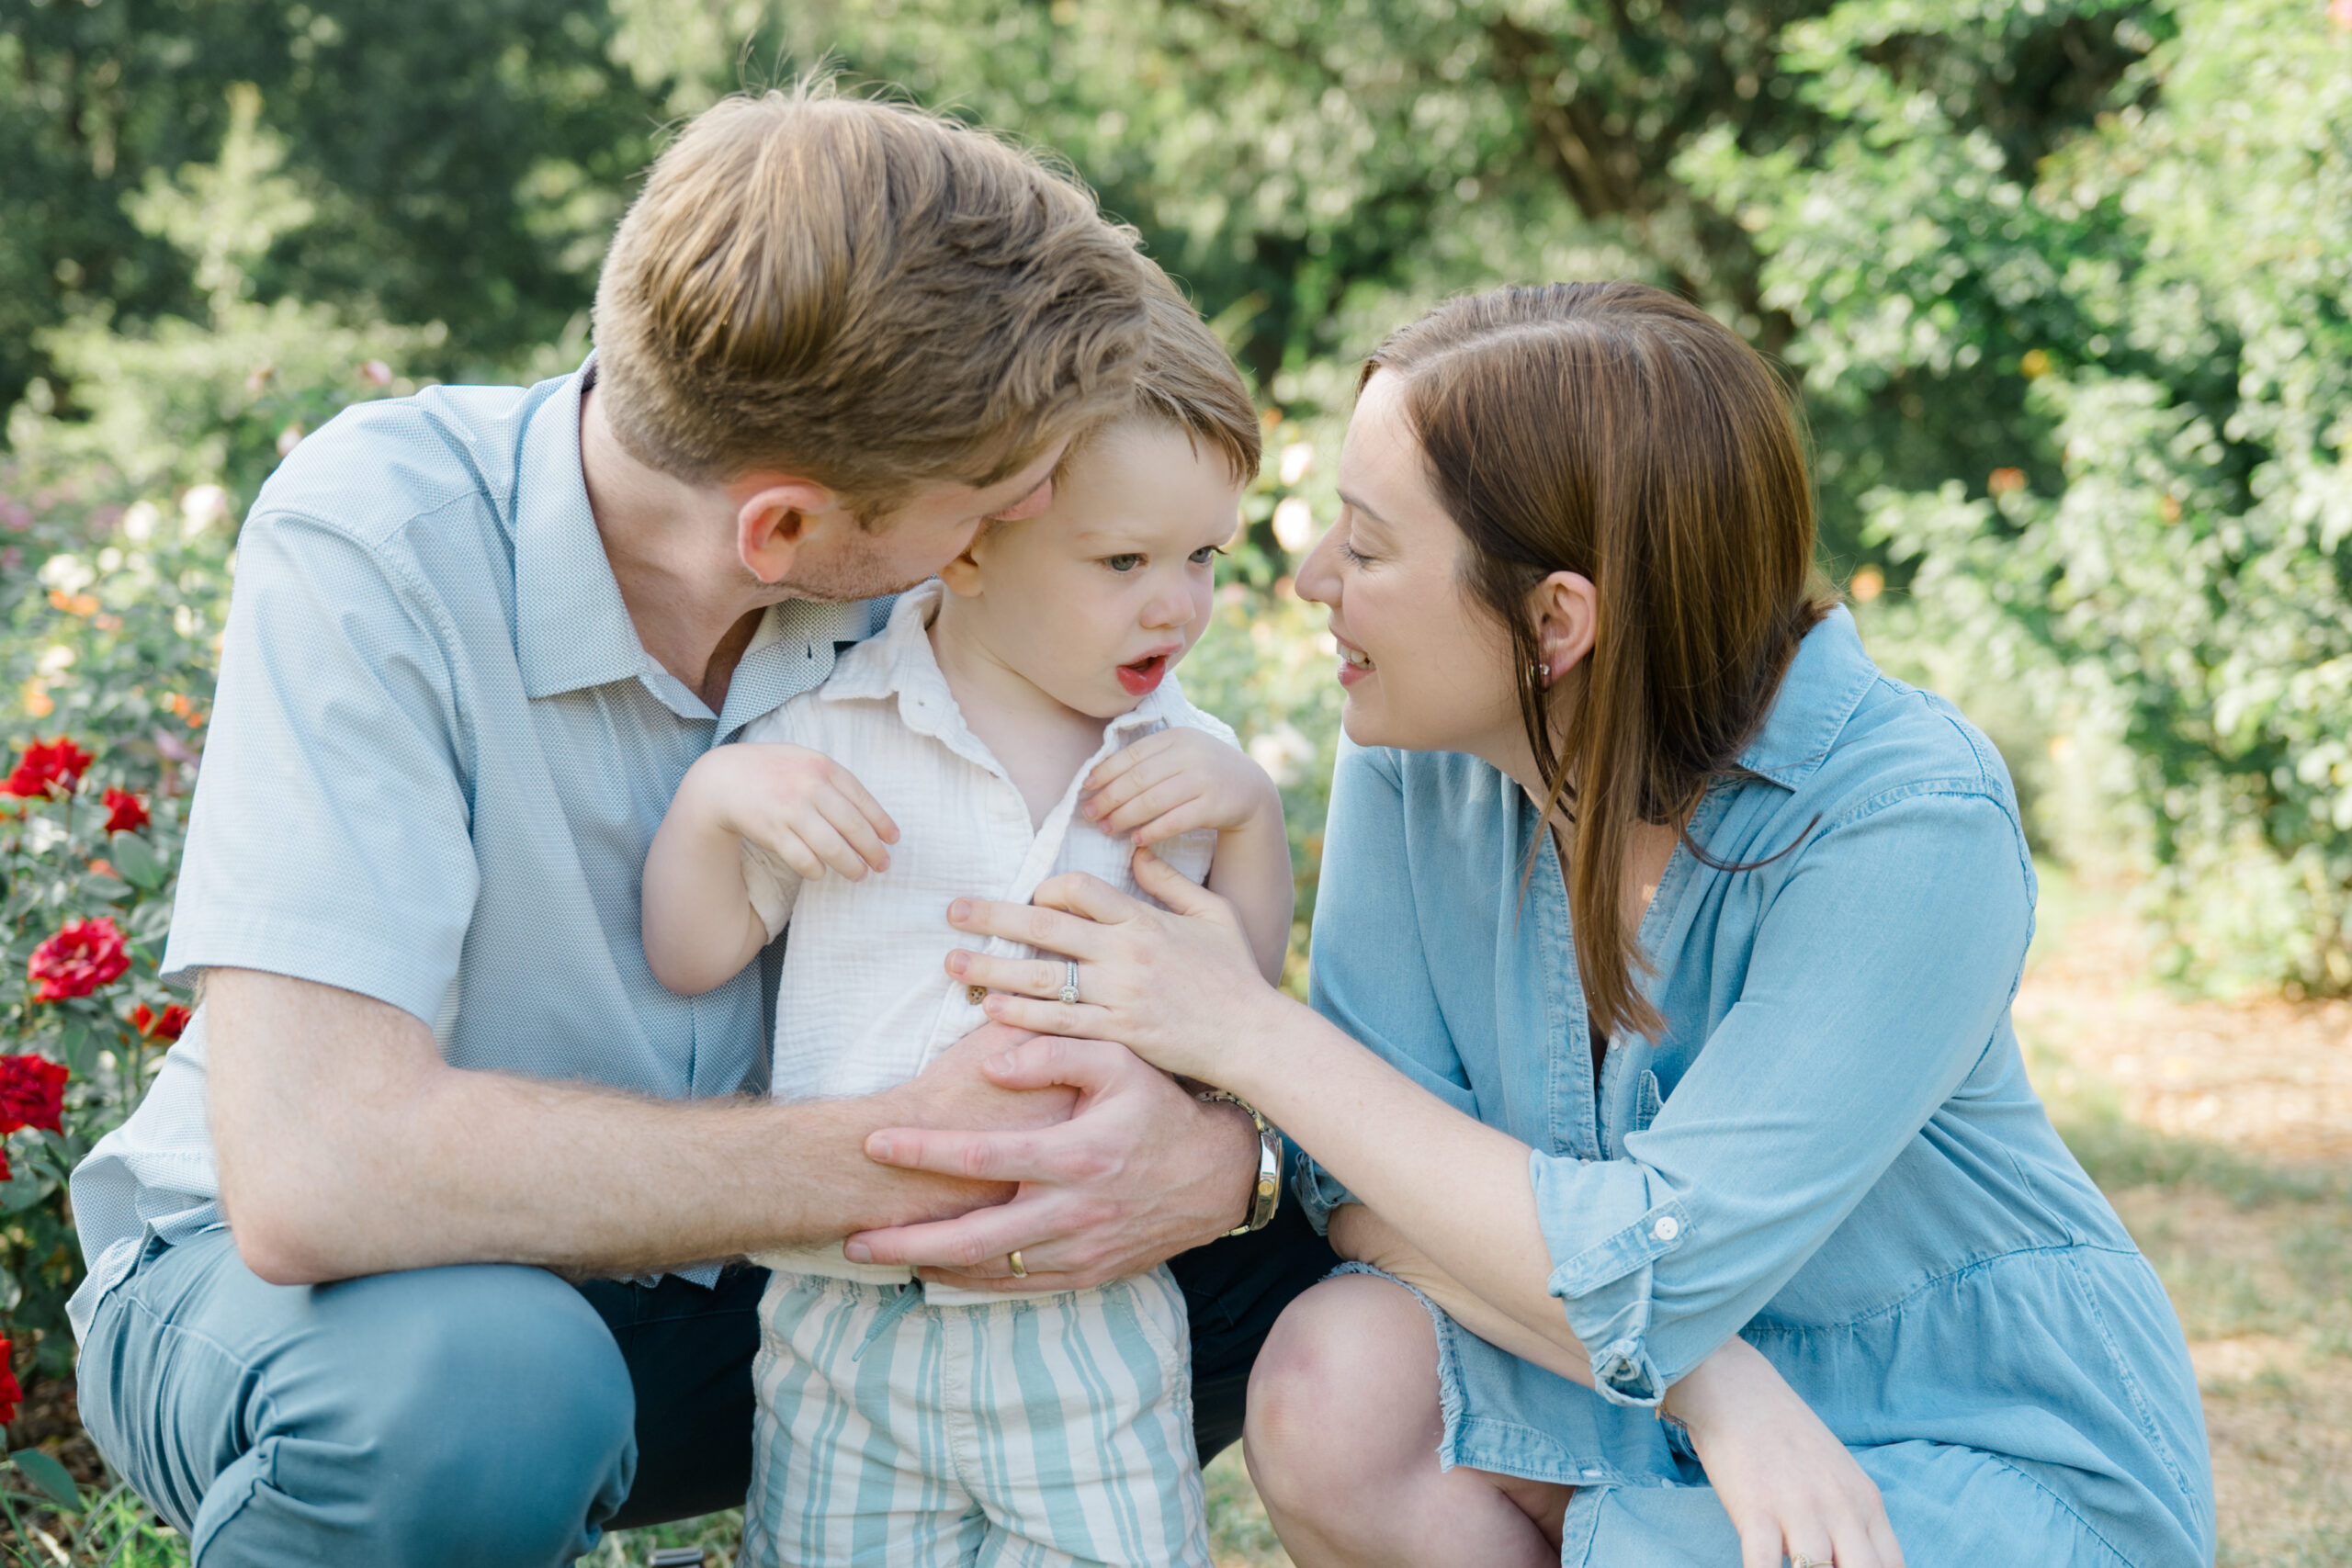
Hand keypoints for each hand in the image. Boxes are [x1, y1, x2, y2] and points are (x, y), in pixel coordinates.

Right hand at [691, 741, 897, 882]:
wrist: (723, 778)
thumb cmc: (772, 771)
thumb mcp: (805, 762)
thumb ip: (834, 781)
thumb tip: (870, 816)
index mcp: (823, 767)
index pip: (863, 800)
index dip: (882, 823)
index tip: (893, 840)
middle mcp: (810, 787)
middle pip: (853, 826)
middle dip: (872, 850)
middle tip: (883, 865)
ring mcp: (790, 810)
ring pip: (832, 847)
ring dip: (850, 865)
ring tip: (859, 874)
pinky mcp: (772, 831)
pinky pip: (803, 859)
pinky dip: (817, 870)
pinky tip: (822, 873)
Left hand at [845, 1033, 1258, 1291]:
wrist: (1217, 1176)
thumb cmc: (1161, 1108)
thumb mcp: (1119, 1060)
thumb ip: (1054, 1051)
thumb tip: (995, 1063)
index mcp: (1075, 1154)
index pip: (981, 1156)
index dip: (922, 1152)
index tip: (874, 1143)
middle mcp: (1073, 1211)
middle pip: (973, 1237)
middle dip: (907, 1240)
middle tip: (852, 1238)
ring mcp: (1080, 1250)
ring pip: (992, 1270)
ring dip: (932, 1265)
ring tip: (881, 1255)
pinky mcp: (1087, 1273)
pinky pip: (1020, 1287)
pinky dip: (974, 1283)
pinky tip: (938, 1272)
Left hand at [940, 847, 1291, 1086]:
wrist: (1253, 1036)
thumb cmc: (1236, 975)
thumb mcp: (1215, 914)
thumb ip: (1172, 881)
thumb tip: (1138, 849)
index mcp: (1145, 919)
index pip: (1080, 888)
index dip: (1046, 888)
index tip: (1029, 896)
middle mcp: (1126, 953)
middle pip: (1046, 927)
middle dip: (992, 917)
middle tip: (952, 911)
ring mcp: (1119, 995)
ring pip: (1042, 977)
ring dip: (991, 968)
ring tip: (952, 962)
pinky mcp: (1118, 1034)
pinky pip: (1059, 1022)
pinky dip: (1021, 1016)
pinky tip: (989, 1009)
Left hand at [1082, 727, 1279, 845]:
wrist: (1250, 788)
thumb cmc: (1202, 772)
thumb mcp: (1180, 753)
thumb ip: (1149, 758)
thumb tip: (1098, 775)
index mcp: (1176, 737)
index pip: (1132, 754)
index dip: (1105, 771)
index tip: (1085, 788)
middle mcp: (1190, 754)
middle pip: (1139, 778)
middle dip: (1109, 798)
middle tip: (1089, 814)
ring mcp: (1204, 779)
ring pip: (1153, 800)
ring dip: (1125, 817)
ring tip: (1108, 829)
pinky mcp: (1214, 805)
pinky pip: (1175, 821)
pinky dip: (1153, 831)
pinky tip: (1137, 840)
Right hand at [1662, 1338, 1905, 1567]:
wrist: (1738, 1391)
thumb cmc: (1786, 1437)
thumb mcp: (1838, 1475)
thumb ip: (1852, 1520)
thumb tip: (1850, 1561)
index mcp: (1866, 1501)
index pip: (1892, 1567)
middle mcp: (1840, 1508)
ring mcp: (1799, 1510)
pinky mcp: (1756, 1510)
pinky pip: (1763, 1566)